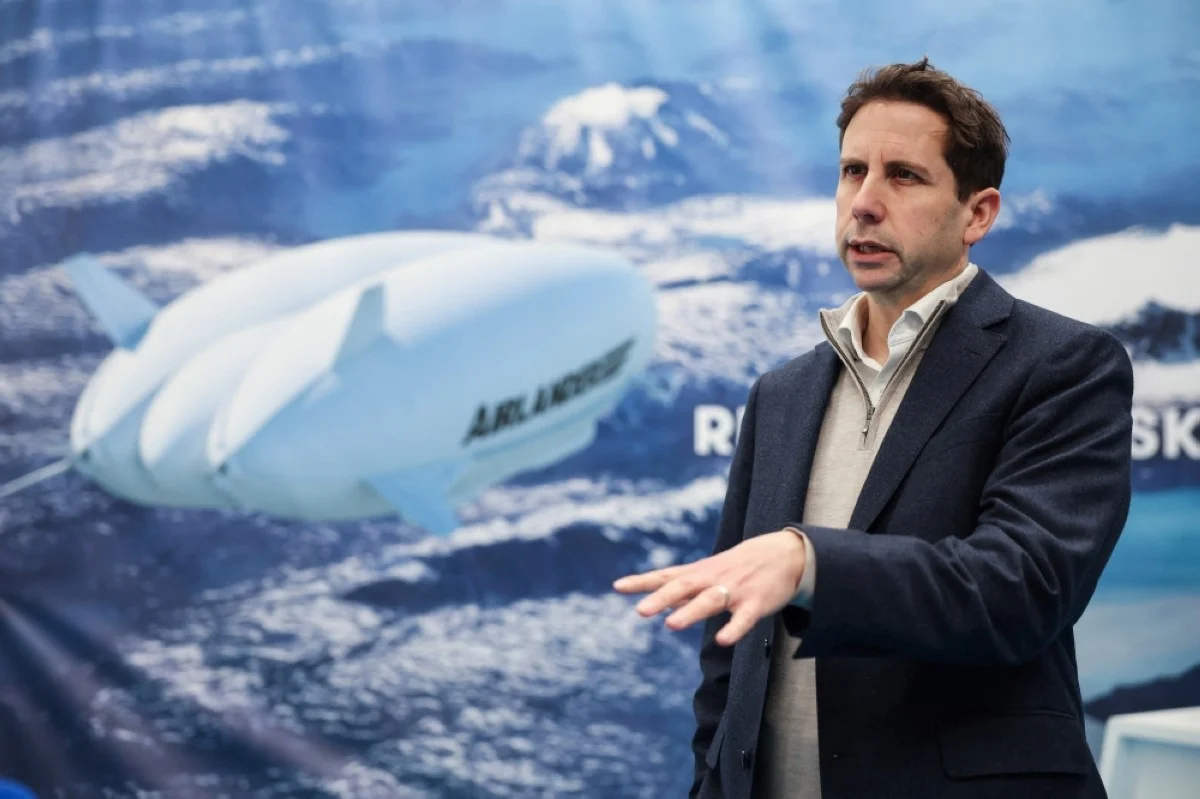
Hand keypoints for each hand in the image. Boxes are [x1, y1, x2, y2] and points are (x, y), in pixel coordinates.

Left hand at [613, 530, 807, 646]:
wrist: (786, 554)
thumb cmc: (743, 564)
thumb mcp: (711, 570)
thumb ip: (686, 586)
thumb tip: (658, 601)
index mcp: (700, 572)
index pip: (666, 575)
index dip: (642, 581)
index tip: (617, 586)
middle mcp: (713, 579)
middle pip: (683, 587)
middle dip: (661, 598)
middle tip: (640, 612)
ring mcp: (735, 590)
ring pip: (710, 601)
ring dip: (690, 612)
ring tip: (671, 624)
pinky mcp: (756, 603)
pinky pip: (743, 618)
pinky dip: (733, 629)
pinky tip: (723, 641)